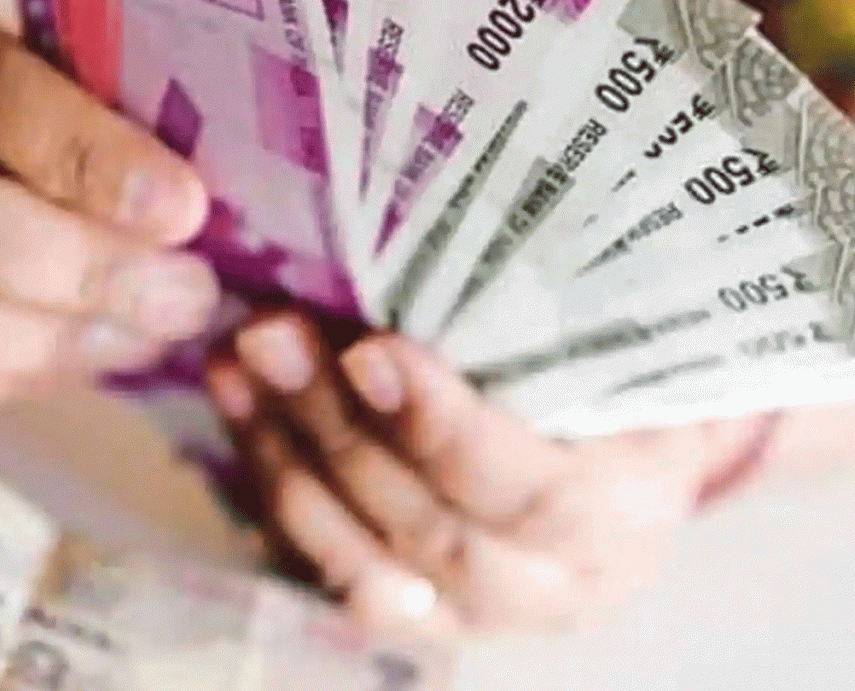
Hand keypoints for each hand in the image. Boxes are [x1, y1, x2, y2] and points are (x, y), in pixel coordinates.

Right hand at [0, 0, 216, 401]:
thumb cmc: (12, 67)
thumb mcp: (36, 34)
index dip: (84, 157)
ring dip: (53, 341)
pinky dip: (7, 373)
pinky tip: (86, 354)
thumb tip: (192, 205)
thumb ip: (96, 93)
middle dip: (85, 271)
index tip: (182, 209)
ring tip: (148, 335)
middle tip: (185, 297)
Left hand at [206, 311, 777, 634]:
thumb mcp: (612, 354)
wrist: (618, 470)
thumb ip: (544, 327)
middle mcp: (545, 587)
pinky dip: (270, 489)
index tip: (370, 352)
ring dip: (285, 457)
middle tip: (271, 337)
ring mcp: (467, 610)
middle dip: (338, 431)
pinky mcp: (406, 609)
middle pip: (427, 532)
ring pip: (360, 564)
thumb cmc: (617, 392)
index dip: (442, 431)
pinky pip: (321, 569)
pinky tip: (239, 409)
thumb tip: (423, 244)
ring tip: (236, 364)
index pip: (531, 492)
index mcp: (617, 518)